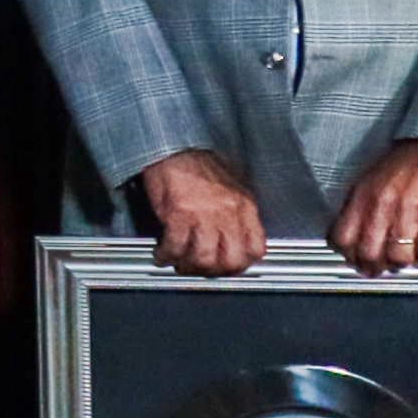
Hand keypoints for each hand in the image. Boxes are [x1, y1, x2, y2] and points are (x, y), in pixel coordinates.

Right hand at [138, 151, 268, 278]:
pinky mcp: (179, 213)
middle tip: (202, 269)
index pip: (255, 248)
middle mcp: (228, 212)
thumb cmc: (198, 162)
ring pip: (203, 258)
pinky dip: (166, 255)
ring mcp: (204, 214)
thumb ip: (236, 213)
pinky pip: (175, 247)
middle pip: (230, 260)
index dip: (242, 264)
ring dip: (189, 266)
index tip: (229, 267)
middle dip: (214, 271)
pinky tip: (162, 254)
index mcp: (244, 206)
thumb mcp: (231, 186)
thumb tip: (232, 238)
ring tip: (179, 263)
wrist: (174, 146)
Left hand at [328, 141, 417, 274]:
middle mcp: (384, 205)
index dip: (348, 255)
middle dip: (374, 267)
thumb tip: (349, 241)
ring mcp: (411, 211)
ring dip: (401, 264)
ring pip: (398, 257)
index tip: (355, 261)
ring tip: (405, 259)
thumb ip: (359, 208)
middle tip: (381, 269)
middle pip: (370, 253)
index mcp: (364, 196)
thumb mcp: (371, 180)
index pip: (344, 238)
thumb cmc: (405, 165)